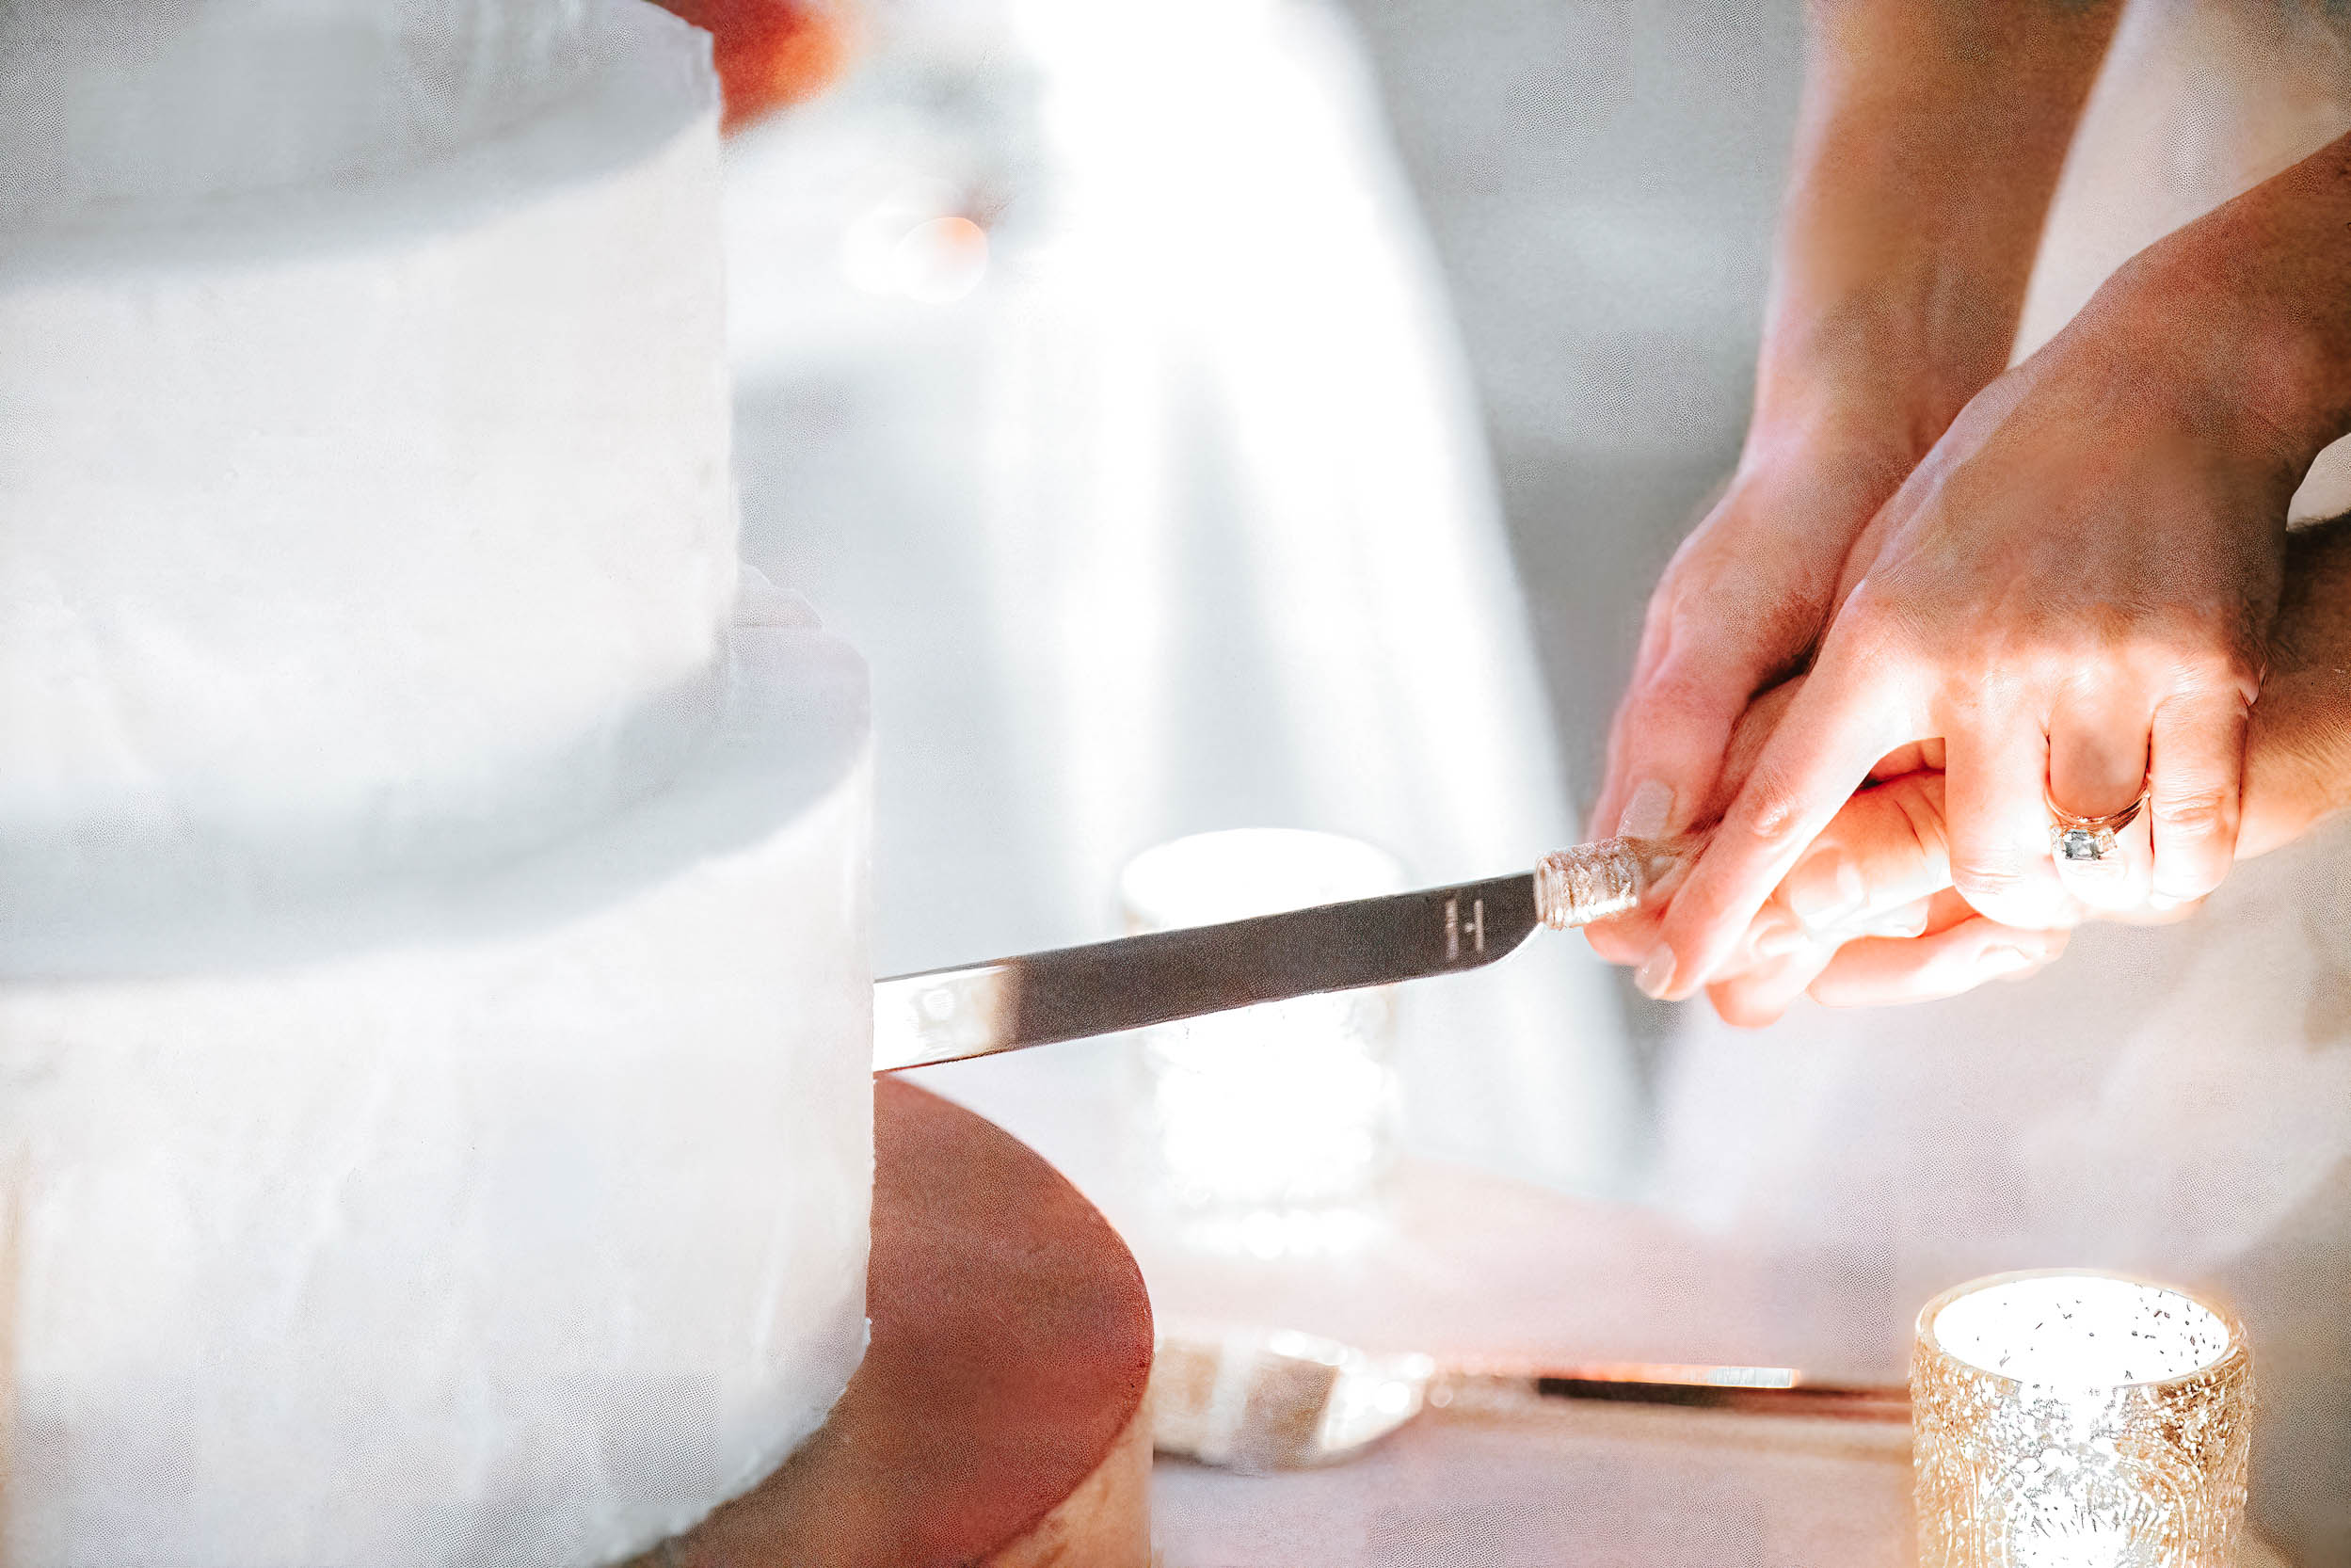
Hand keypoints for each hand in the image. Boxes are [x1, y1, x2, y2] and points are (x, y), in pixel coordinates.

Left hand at [1642, 249, 2301, 1000]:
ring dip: (2072, 890)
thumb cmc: (1999, 480)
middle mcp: (1979, 660)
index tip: (1675, 973)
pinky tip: (2148, 857)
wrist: (2165, 374)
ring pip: (2070, 862)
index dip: (1722, 901)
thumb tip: (1698, 808)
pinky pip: (2184, 831)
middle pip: (1955, 865)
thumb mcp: (1877, 566)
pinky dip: (2168, 867)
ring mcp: (2096, 666)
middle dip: (1961, 910)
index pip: (1779, 802)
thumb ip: (1811, 688)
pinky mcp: (2205, 670)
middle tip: (1970, 893)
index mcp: (1880, 637)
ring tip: (2068, 871)